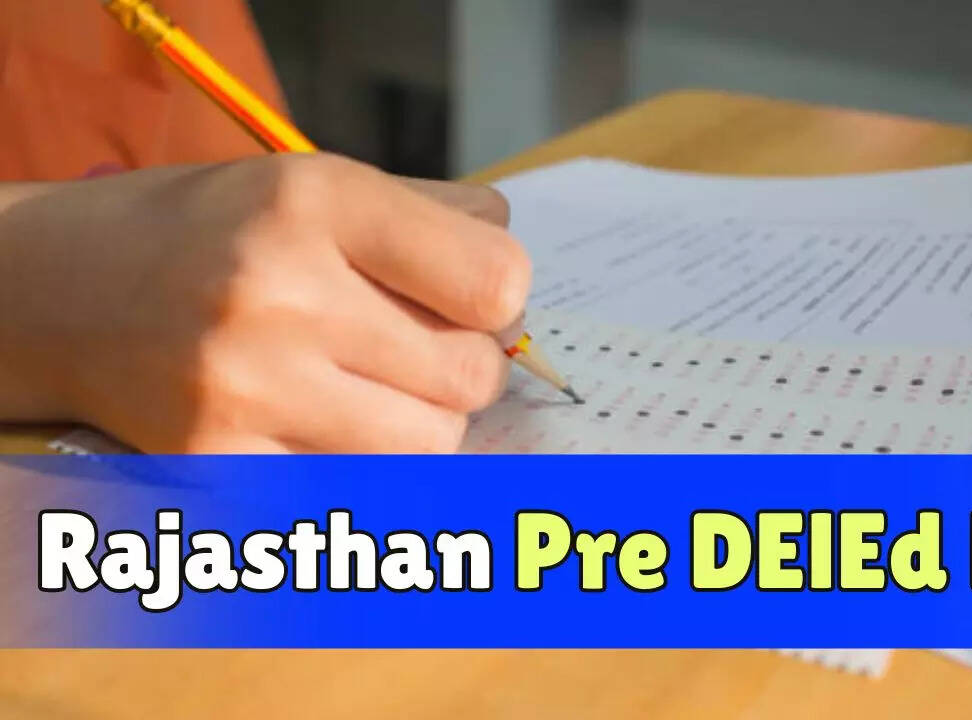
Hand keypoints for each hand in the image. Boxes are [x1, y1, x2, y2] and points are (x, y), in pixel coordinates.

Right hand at [0, 153, 529, 451]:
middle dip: (463, 369)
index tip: (472, 302)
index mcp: (317, 202)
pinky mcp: (220, 464)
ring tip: (366, 387)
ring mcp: (245, 388)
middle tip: (414, 350)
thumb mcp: (320, 185)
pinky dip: (359, 466)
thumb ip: (439, 222)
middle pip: (470, 378)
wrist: (63, 290)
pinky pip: (359, 488)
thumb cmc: (219, 235)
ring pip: (429, 445)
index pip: (496, 284)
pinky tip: (316, 425)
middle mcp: (279, 293)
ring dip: (419, 423)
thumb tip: (517, 296)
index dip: (500, 301)